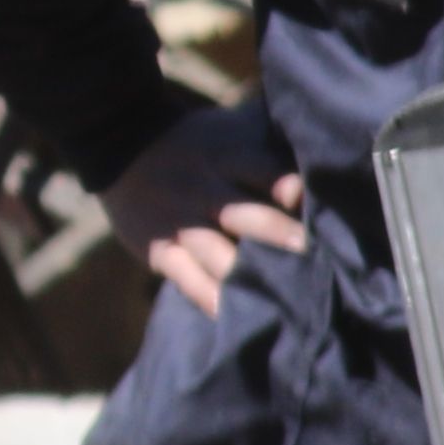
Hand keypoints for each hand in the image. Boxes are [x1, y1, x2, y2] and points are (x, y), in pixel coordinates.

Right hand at [107, 104, 308, 318]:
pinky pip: (186, 278)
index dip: (287, 187)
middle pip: (244, 215)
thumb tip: (324, 134)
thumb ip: (272, 136)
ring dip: (246, 275)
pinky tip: (232, 316)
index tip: (314, 204)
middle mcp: (205, 189)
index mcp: (227, 156)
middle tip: (309, 254)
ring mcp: (181, 223)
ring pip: (215, 252)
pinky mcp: (160, 250)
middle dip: (276, 235)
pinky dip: (209, 297)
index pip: (262, 171)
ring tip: (280, 300)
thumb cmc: (197, 141)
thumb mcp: (230, 128)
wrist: (119, 142)